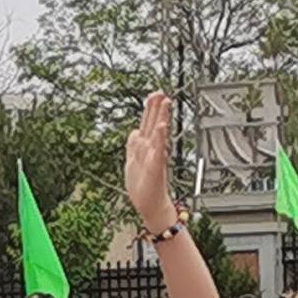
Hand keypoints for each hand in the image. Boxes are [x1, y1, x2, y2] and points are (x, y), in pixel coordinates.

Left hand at [126, 91, 177, 230]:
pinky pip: (159, 150)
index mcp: (145, 148)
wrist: (149, 205)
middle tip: (162, 93)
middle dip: (158, 108)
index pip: (148, 123)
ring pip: (158, 134)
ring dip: (162, 118)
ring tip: (166, 103)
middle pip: (154, 124)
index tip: (154, 95)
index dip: (150, 109)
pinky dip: (160, 139)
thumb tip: (134, 130)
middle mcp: (151, 150)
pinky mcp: (156, 168)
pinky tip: (162, 128)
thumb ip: (133, 145)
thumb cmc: (143, 186)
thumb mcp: (132, 161)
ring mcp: (155, 157)